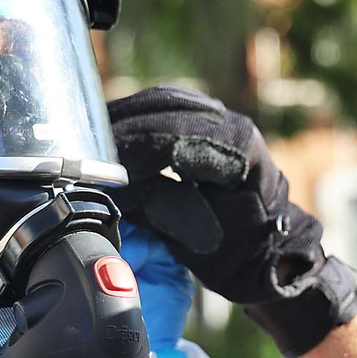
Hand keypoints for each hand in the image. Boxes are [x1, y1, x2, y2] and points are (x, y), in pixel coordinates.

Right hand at [109, 84, 356, 356]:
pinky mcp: (210, 125)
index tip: (101, 161)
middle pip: (165, 106)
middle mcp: (232, 124)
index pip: (175, 132)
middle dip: (123, 125)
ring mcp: (222, 120)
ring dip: (128, 117)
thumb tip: (121, 188)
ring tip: (93, 141)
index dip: (133, 143)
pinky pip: (168, 110)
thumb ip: (164, 207)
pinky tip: (114, 136)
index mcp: (239, 148)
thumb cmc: (240, 254)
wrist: (271, 254)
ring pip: (164, 103)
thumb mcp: (202, 241)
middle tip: (86, 149)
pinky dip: (139, 119)